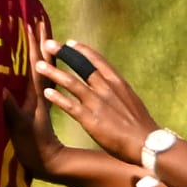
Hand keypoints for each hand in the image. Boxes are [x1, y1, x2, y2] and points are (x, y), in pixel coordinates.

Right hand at [2, 19, 64, 180]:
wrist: (50, 163)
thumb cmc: (34, 147)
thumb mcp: (20, 129)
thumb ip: (12, 111)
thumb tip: (2, 91)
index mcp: (38, 94)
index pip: (37, 64)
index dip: (34, 44)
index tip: (33, 23)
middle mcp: (42, 93)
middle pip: (44, 61)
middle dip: (41, 41)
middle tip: (39, 20)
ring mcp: (42, 99)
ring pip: (45, 69)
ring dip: (43, 52)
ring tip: (42, 35)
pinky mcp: (41, 107)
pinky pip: (43, 81)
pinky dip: (42, 68)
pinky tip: (38, 64)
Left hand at [33, 39, 159, 164]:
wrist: (148, 144)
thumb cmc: (141, 127)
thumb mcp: (132, 102)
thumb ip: (119, 92)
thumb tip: (113, 87)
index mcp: (118, 83)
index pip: (98, 61)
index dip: (82, 50)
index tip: (70, 42)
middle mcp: (107, 89)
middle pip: (81, 66)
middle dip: (63, 53)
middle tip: (48, 43)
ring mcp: (98, 103)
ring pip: (71, 82)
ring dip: (53, 72)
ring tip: (38, 65)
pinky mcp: (91, 119)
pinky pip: (70, 106)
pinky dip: (57, 98)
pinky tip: (45, 92)